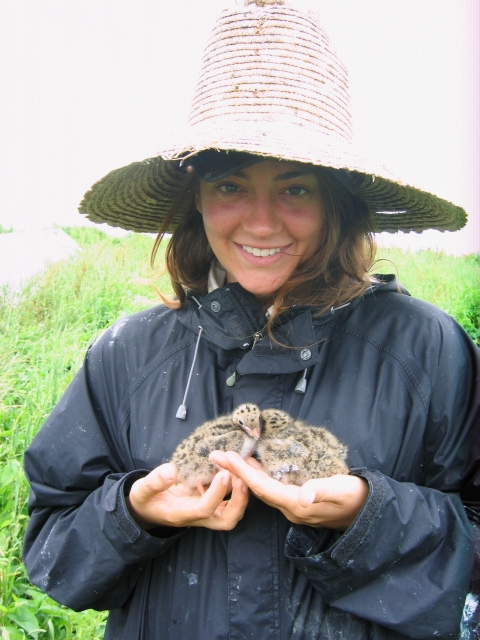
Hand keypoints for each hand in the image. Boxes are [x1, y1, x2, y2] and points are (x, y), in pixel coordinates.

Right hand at [126, 463, 248, 530]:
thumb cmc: (145, 500)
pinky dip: (235, 485)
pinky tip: (232, 466)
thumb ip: (154, 482)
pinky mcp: (210, 504)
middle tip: (242, 476)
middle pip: (227, 519)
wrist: (147, 509)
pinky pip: (228, 499)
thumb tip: (170, 471)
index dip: (216, 493)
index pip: (204, 509)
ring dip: (240, 492)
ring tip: (239, 467)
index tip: (224, 473)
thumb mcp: (141, 490)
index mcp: (181, 513)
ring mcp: (206, 512)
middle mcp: (197, 517)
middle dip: (239, 500)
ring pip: (231, 511)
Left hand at [209, 451, 368, 530]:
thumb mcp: (342, 490)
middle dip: (235, 473)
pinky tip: (253, 467)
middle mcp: (290, 509)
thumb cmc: (356, 497)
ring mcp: (293, 508)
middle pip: (257, 490)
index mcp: (297, 505)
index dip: (243, 473)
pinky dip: (258, 478)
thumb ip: (322, 491)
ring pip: (262, 491)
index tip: (226, 457)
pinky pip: (271, 491)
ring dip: (244, 475)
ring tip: (227, 460)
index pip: (263, 488)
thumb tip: (303, 495)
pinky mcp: (297, 504)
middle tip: (215, 456)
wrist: (369, 514)